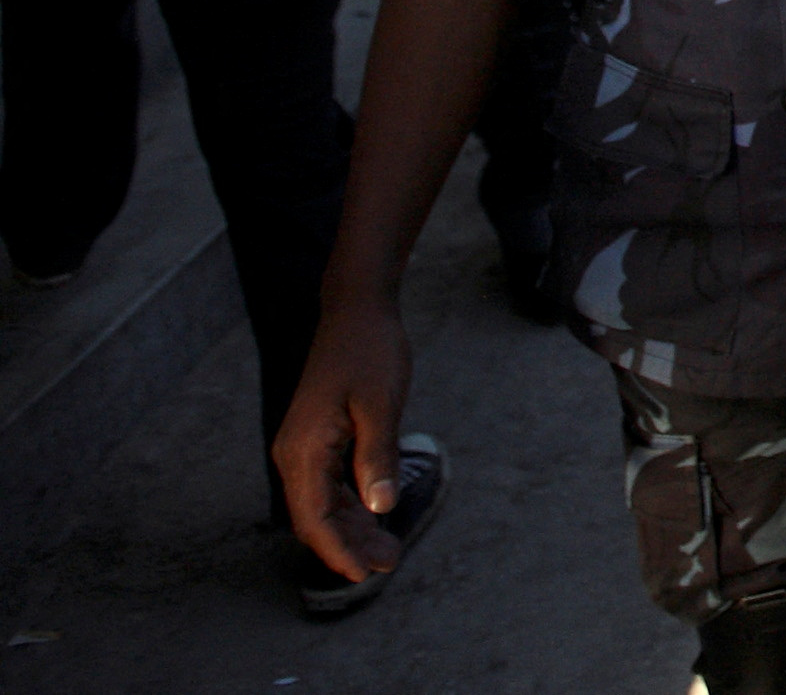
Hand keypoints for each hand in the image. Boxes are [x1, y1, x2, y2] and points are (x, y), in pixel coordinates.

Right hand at [272, 298, 413, 580]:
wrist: (356, 312)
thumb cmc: (370, 351)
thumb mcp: (382, 404)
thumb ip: (378, 457)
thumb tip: (381, 508)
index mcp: (304, 449)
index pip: (315, 518)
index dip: (338, 550)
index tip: (363, 575)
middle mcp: (295, 454)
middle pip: (316, 517)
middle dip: (349, 545)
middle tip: (389, 564)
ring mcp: (303, 447)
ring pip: (323, 504)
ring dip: (353, 527)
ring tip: (388, 550)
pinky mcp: (317, 439)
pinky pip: (329, 484)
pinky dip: (352, 503)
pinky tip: (375, 515)